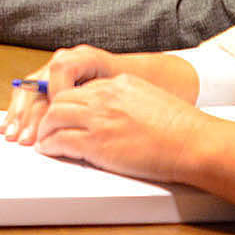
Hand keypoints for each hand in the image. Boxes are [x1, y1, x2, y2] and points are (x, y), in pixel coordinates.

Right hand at [1, 44, 126, 143]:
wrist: (129, 76)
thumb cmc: (126, 84)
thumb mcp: (117, 89)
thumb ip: (96, 98)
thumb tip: (76, 118)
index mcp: (80, 57)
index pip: (59, 73)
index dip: (54, 98)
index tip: (55, 123)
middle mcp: (62, 60)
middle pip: (39, 84)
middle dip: (30, 114)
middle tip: (26, 137)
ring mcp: (51, 69)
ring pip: (28, 90)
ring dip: (18, 114)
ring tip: (11, 135)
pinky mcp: (46, 80)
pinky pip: (27, 94)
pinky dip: (17, 111)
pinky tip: (9, 126)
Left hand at [33, 74, 211, 184]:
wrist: (192, 143)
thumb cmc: (180, 127)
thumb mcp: (148, 97)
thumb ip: (126, 99)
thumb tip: (114, 113)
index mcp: (117, 83)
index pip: (80, 89)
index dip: (67, 102)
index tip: (62, 113)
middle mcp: (104, 96)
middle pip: (61, 99)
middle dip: (49, 113)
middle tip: (45, 126)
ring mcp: (98, 119)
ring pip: (54, 117)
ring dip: (44, 129)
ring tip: (42, 139)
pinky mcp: (96, 143)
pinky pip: (61, 141)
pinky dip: (50, 145)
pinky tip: (48, 150)